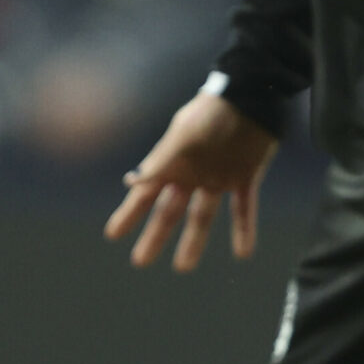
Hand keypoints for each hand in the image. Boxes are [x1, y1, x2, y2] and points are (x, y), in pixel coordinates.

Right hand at [104, 91, 278, 271]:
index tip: (113, 234)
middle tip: (140, 262)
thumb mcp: (185, 136)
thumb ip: (162, 161)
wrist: (251, 95)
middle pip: (168, 212)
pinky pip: (243, 208)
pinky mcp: (244, 176)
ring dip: (194, 241)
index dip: (128, 214)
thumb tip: (133, 183)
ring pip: (202, 216)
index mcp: (173, 162)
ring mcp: (218, 176)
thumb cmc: (212, 113)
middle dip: (154, 236)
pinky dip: (244, 229)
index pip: (144, 194)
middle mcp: (192, 174)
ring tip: (183, 267)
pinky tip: (243, 253)